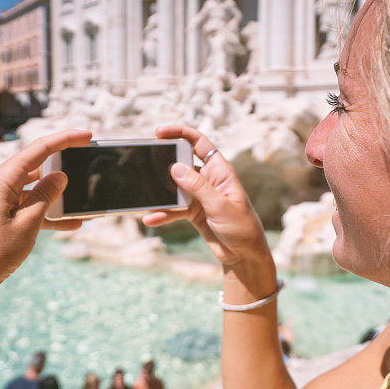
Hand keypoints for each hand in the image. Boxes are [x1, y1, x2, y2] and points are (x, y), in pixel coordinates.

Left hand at [0, 130, 92, 292]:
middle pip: (37, 167)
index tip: (87, 135)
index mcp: (3, 179)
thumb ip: (46, 196)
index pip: (39, 149)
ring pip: (35, 190)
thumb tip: (60, 176)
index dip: (65, 139)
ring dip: (58, 198)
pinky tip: (70, 224)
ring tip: (83, 205)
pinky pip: (28, 207)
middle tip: (87, 169)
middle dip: (64, 169)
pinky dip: (47, 213)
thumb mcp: (28, 223)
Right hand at [142, 125, 270, 267]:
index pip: (199, 143)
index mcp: (219, 170)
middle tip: (146, 167)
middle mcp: (207, 179)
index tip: (159, 133)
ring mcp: (199, 195)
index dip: (180, 133)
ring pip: (173, 187)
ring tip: (145, 197)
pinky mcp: (192, 211)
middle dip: (163, 164)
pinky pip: (173, 208)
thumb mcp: (220, 205)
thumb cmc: (242, 227)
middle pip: (181, 162)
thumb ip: (198, 187)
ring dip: (160, 193)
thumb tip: (175, 168)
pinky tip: (151, 218)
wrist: (244, 255)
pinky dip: (163, 213)